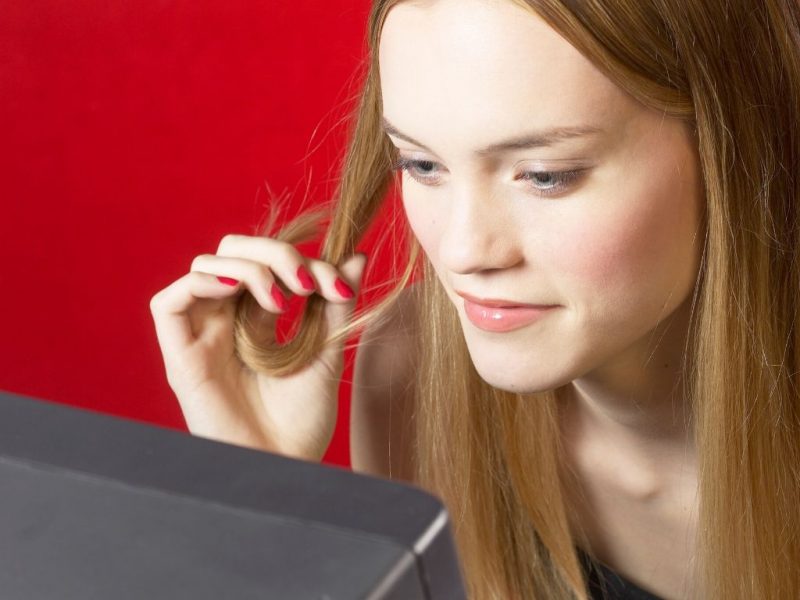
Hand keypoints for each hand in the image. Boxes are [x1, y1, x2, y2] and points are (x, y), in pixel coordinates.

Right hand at [149, 234, 366, 460]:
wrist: (288, 466)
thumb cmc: (304, 420)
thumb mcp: (327, 349)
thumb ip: (336, 301)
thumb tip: (356, 254)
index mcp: (255, 318)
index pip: (264, 260)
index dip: (300, 258)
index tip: (338, 286)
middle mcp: (225, 322)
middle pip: (231, 252)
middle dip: (272, 251)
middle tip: (305, 282)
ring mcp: (201, 338)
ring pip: (204, 267)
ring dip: (247, 267)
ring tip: (282, 301)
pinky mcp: (180, 358)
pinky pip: (168, 303)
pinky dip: (202, 282)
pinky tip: (239, 291)